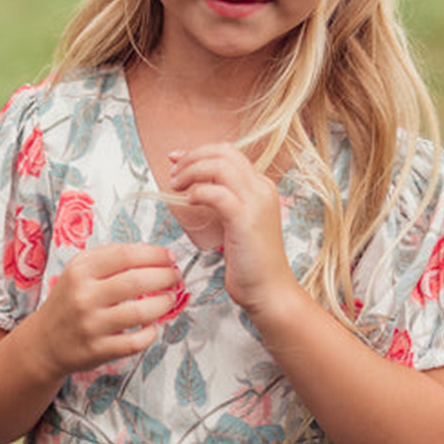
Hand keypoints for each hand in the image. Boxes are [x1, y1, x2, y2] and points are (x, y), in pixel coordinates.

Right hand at [35, 242, 180, 375]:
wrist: (44, 342)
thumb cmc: (69, 301)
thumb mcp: (79, 270)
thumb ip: (111, 256)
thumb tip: (154, 253)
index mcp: (80, 270)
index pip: (125, 255)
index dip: (155, 255)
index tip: (170, 258)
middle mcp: (84, 296)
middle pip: (137, 281)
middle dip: (165, 277)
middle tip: (175, 278)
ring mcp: (91, 325)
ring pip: (140, 313)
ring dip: (163, 304)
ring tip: (169, 300)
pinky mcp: (98, 350)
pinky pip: (135, 342)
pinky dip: (151, 333)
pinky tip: (152, 327)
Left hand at [168, 144, 295, 312]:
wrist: (270, 291)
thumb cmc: (251, 264)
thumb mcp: (238, 224)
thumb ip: (225, 203)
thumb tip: (198, 188)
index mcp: (261, 187)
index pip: (229, 153)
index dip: (199, 152)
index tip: (177, 160)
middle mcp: (262, 188)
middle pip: (224, 152)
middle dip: (192, 157)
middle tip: (173, 172)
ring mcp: (256, 202)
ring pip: (219, 165)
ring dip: (191, 171)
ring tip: (175, 186)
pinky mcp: (245, 219)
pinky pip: (216, 193)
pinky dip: (198, 192)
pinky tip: (188, 201)